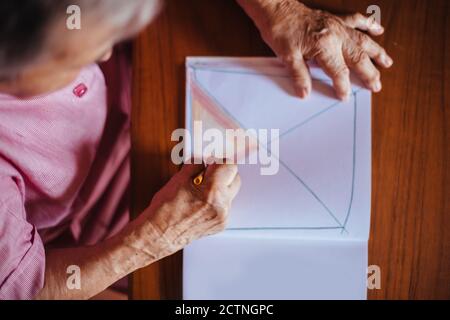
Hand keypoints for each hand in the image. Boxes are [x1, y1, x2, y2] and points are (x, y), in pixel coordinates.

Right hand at [137, 162, 240, 256]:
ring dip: (220, 187)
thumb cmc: (165, 210)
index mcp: (212, 192)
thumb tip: (203, 158)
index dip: (219, 160)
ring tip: (201, 190)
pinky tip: (202, 202)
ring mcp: (223, 217)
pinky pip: (225, 206)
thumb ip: (196, 166)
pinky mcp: (221, 224)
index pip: (229, 166)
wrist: (160, 234)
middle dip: (223, 172)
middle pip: (235, 178)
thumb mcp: (179, 179)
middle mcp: (221, 205)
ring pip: (231, 192)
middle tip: (207, 172)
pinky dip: (217, 200)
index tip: (212, 160)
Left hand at [243, 0, 392, 99]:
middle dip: (368, 73)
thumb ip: (299, 75)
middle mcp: (335, 35)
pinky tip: (379, 29)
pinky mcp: (336, 18)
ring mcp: (338, 25)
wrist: (277, 9)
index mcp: (324, 46)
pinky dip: (370, 24)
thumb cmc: (280, 30)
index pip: (339, 71)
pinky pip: (357, 20)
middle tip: (376, 86)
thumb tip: (305, 92)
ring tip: (387, 63)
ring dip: (377, 52)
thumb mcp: (286, 56)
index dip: (342, 86)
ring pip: (363, 40)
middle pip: (357, 57)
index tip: (344, 96)